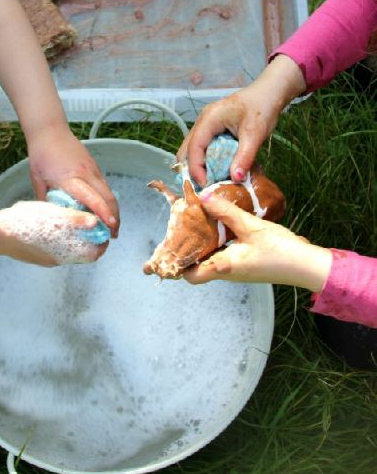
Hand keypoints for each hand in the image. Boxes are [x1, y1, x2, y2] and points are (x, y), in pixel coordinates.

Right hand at [0, 201, 107, 265]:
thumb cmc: (27, 222)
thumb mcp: (54, 215)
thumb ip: (75, 219)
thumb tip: (96, 222)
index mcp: (65, 253)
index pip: (92, 254)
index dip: (101, 242)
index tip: (103, 229)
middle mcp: (57, 260)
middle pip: (81, 252)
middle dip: (88, 238)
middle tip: (89, 222)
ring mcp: (45, 258)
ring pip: (67, 250)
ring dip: (74, 237)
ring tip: (72, 220)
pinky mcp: (34, 255)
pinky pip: (54, 248)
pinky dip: (60, 239)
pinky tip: (53, 224)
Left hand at [27, 126, 119, 236]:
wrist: (50, 130)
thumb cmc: (41, 155)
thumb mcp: (38, 180)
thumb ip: (45, 200)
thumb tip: (50, 218)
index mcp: (71, 178)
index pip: (92, 198)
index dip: (103, 213)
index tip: (110, 226)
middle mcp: (86, 174)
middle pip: (108, 197)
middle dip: (114, 217)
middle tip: (113, 235)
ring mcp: (93, 169)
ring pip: (109, 192)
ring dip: (113, 209)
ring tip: (113, 226)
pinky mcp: (94, 166)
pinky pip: (105, 185)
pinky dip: (108, 199)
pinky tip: (105, 209)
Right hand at [177, 55, 305, 185]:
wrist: (270, 92)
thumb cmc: (262, 108)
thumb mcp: (255, 134)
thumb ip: (244, 157)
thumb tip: (235, 179)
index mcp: (209, 119)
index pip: (194, 147)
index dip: (196, 168)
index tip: (205, 185)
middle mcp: (203, 121)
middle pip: (187, 149)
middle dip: (191, 169)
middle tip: (202, 188)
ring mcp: (206, 124)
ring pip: (193, 148)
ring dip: (198, 165)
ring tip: (208, 183)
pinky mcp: (213, 128)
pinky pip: (203, 147)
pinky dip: (205, 160)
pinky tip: (215, 171)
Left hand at [183, 194, 331, 291]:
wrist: (308, 266)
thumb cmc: (280, 250)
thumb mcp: (251, 226)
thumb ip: (225, 211)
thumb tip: (202, 198)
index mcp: (224, 267)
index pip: (190, 276)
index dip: (176, 266)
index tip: (166, 251)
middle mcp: (227, 272)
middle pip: (197, 268)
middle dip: (186, 252)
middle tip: (178, 232)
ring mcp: (237, 270)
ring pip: (209, 261)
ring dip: (200, 246)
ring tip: (193, 224)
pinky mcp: (246, 265)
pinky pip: (223, 256)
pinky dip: (215, 244)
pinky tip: (217, 227)